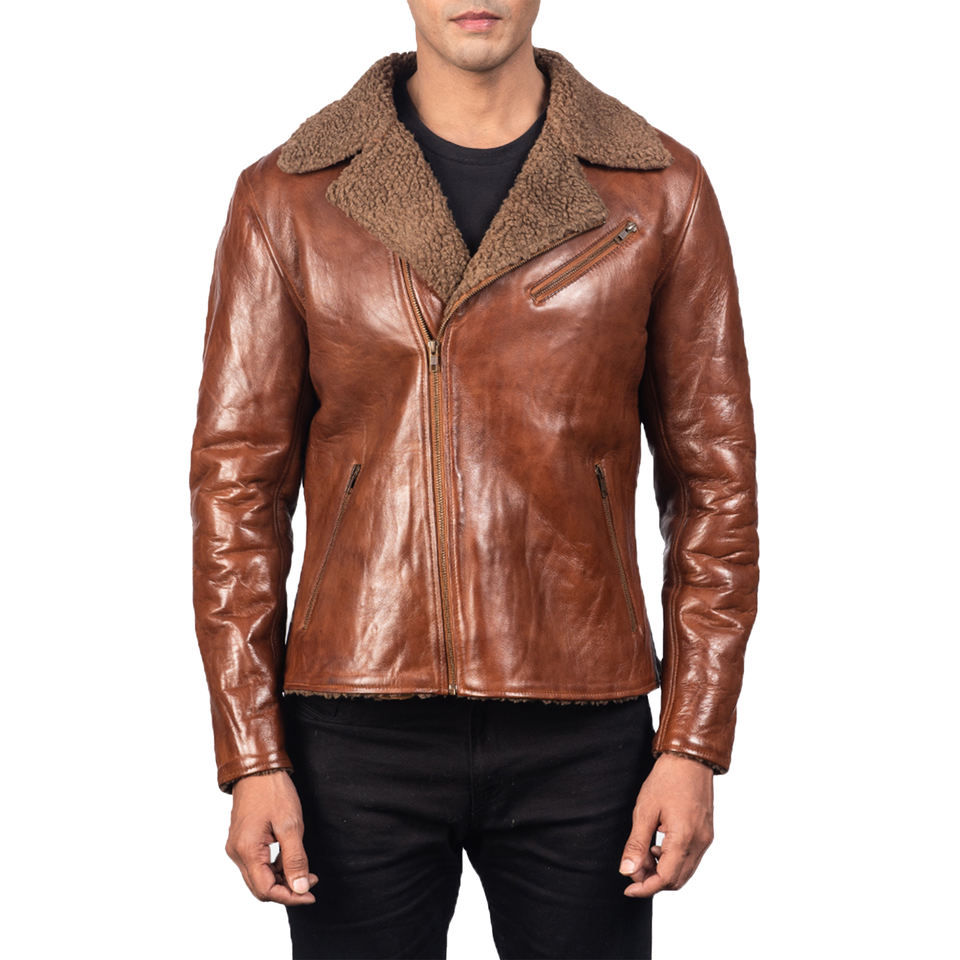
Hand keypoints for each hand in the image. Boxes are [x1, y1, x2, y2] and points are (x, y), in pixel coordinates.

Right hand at [225, 770, 318, 904]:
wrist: (258, 768)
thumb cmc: (273, 792)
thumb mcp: (291, 825)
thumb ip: (295, 859)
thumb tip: (299, 888)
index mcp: (246, 851)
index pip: (266, 890)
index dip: (290, 896)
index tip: (311, 893)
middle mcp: (236, 853)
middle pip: (261, 888)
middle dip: (287, 889)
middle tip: (311, 881)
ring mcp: (237, 847)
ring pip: (259, 877)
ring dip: (282, 878)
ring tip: (305, 870)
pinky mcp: (242, 841)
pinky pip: (257, 864)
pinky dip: (274, 867)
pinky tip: (290, 859)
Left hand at [618, 753, 714, 895]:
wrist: (690, 758)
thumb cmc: (667, 779)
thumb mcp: (645, 810)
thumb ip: (636, 844)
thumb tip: (627, 871)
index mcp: (684, 838)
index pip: (665, 878)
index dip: (645, 888)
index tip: (628, 888)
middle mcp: (700, 843)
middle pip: (677, 879)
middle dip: (653, 880)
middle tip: (633, 869)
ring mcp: (706, 838)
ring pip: (685, 871)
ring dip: (663, 871)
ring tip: (643, 855)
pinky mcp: (706, 833)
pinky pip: (691, 859)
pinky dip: (673, 861)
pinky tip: (657, 846)